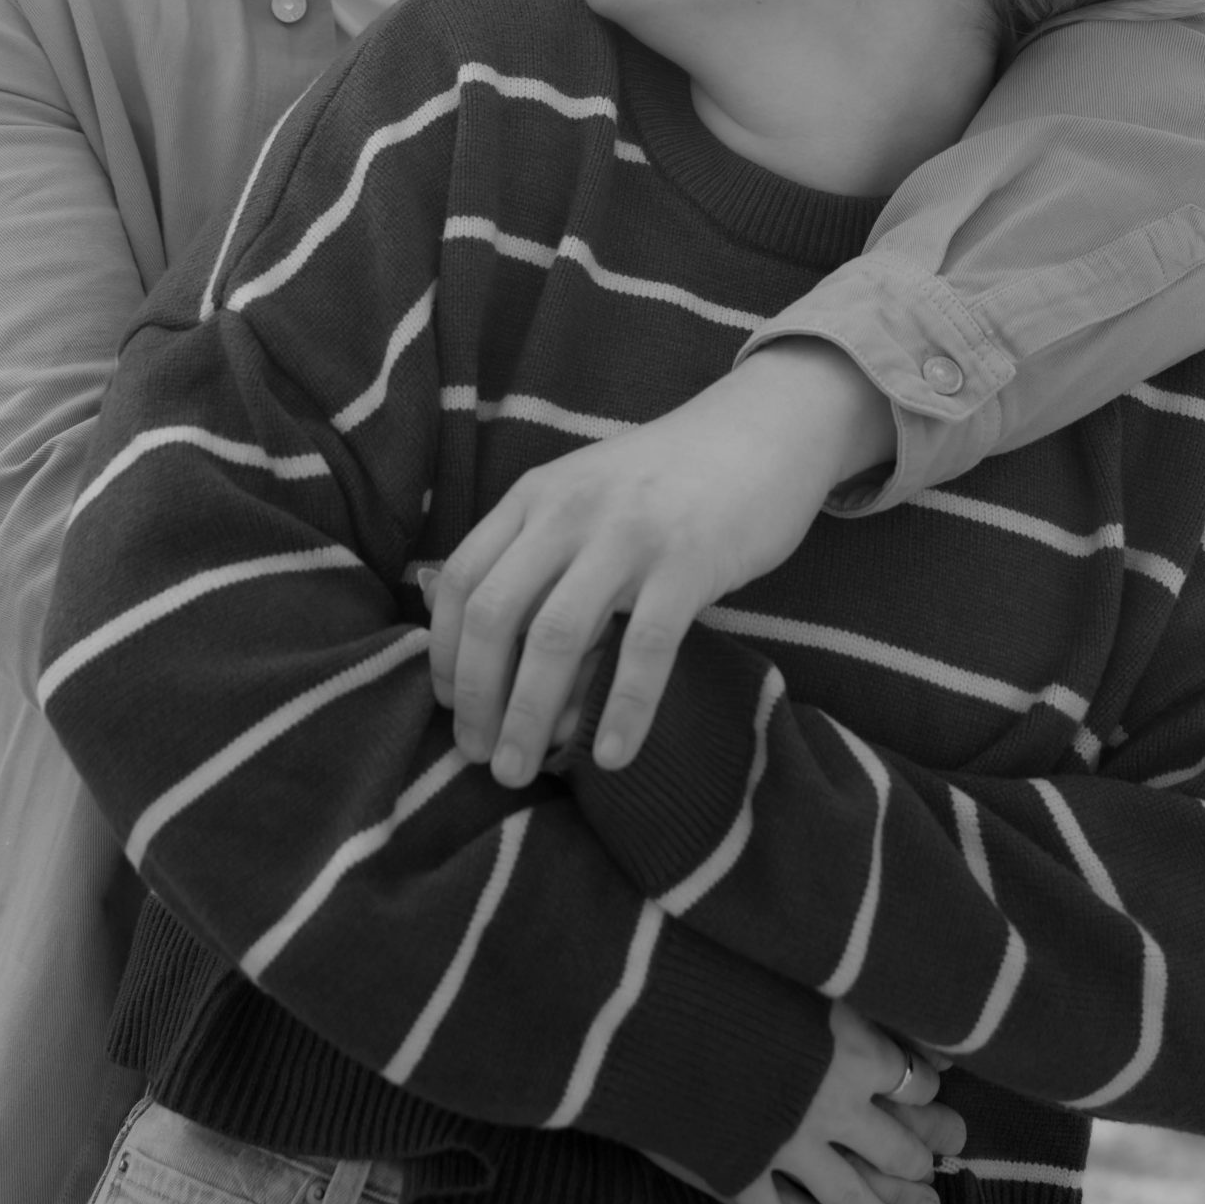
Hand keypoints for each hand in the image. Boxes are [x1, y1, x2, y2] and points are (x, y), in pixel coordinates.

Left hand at [429, 341, 892, 784]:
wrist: (759, 431)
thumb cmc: (665, 480)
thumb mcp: (582, 493)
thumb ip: (534, 548)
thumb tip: (481, 641)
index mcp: (534, 496)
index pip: (463, 580)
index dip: (445, 652)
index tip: (449, 707)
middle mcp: (569, 511)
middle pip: (496, 614)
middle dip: (477, 697)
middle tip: (477, 756)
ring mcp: (628, 535)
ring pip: (557, 636)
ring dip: (529, 715)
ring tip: (518, 772)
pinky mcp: (688, 562)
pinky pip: (643, 648)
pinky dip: (622, 708)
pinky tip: (610, 756)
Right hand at [645, 1002, 965, 1203]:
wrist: (656, 1006)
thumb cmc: (729, 975)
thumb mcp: (803, 976)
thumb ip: (848, 996)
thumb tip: (895, 999)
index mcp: (852, 1052)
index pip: (912, 1080)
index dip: (926, 1090)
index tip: (929, 1092)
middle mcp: (833, 1107)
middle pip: (895, 1151)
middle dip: (915, 1167)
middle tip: (926, 1181)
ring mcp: (788, 1147)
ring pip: (850, 1200)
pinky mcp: (741, 1170)